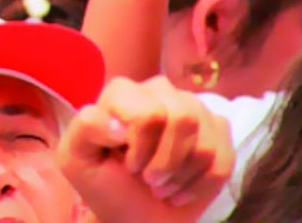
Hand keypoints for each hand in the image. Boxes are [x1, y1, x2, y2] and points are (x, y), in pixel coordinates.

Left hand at [59, 77, 233, 222]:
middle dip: (166, 163)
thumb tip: (119, 122)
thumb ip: (86, 129)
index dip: (142, 147)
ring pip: (205, 143)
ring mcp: (193, 108)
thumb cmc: (104, 184)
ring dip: (182, 176)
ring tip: (162, 186)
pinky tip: (182, 189)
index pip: (149, 112)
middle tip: (149, 180)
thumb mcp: (77, 159)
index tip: (129, 166)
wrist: (135, 214)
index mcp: (122, 93)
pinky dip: (202, 185)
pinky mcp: (217, 131)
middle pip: (183, 118)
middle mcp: (159, 91)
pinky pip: (224, 159)